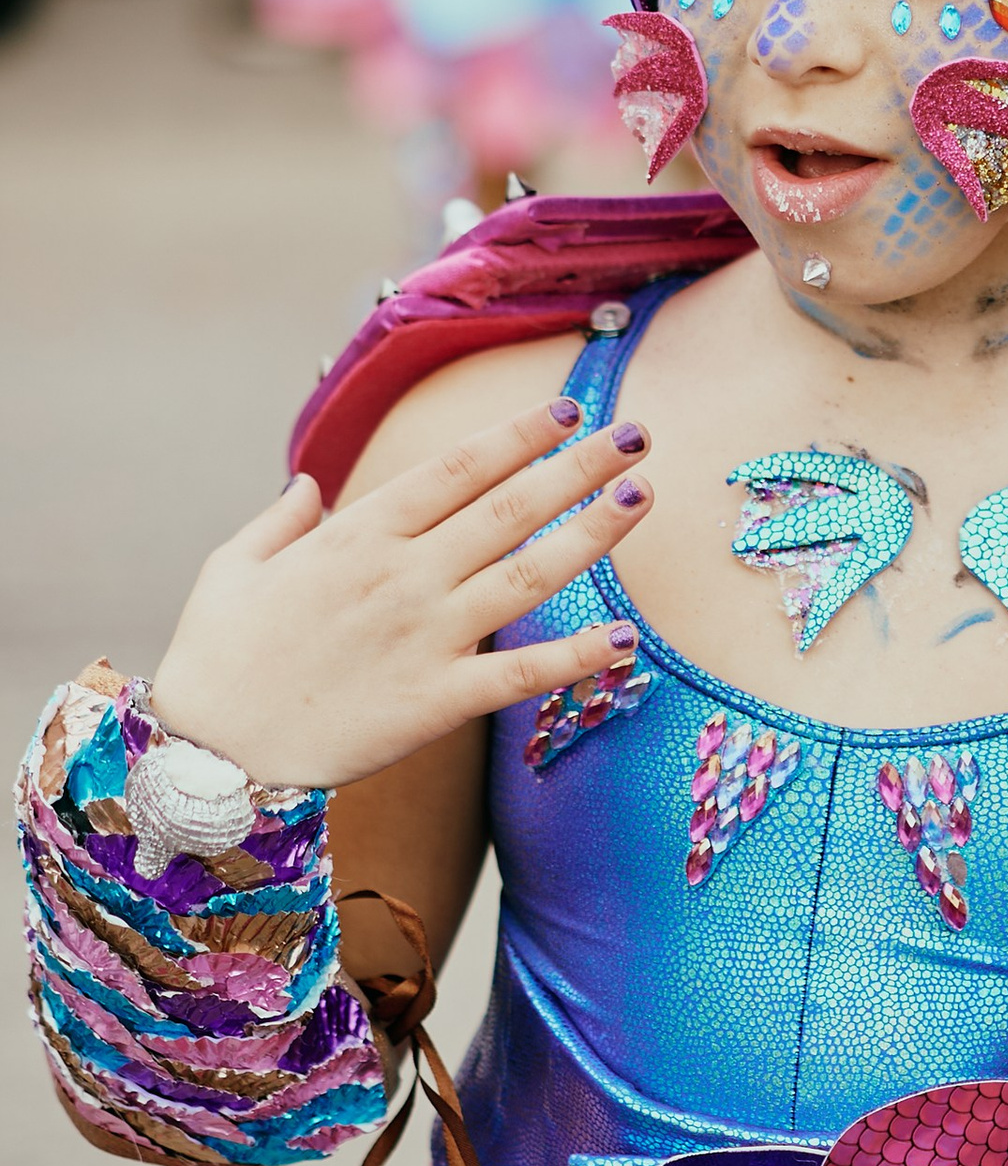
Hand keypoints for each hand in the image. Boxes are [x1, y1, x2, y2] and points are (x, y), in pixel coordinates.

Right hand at [151, 401, 656, 791]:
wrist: (209, 757)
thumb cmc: (217, 660)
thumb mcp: (231, 568)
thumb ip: (279, 520)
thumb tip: (311, 483)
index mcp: (357, 536)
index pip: (456, 468)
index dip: (517, 434)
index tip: (567, 408)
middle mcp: (403, 576)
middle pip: (509, 507)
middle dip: (578, 466)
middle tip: (637, 433)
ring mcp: (425, 636)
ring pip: (528, 574)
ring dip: (592, 534)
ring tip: (642, 495)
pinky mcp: (436, 701)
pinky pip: (519, 675)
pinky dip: (574, 657)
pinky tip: (623, 638)